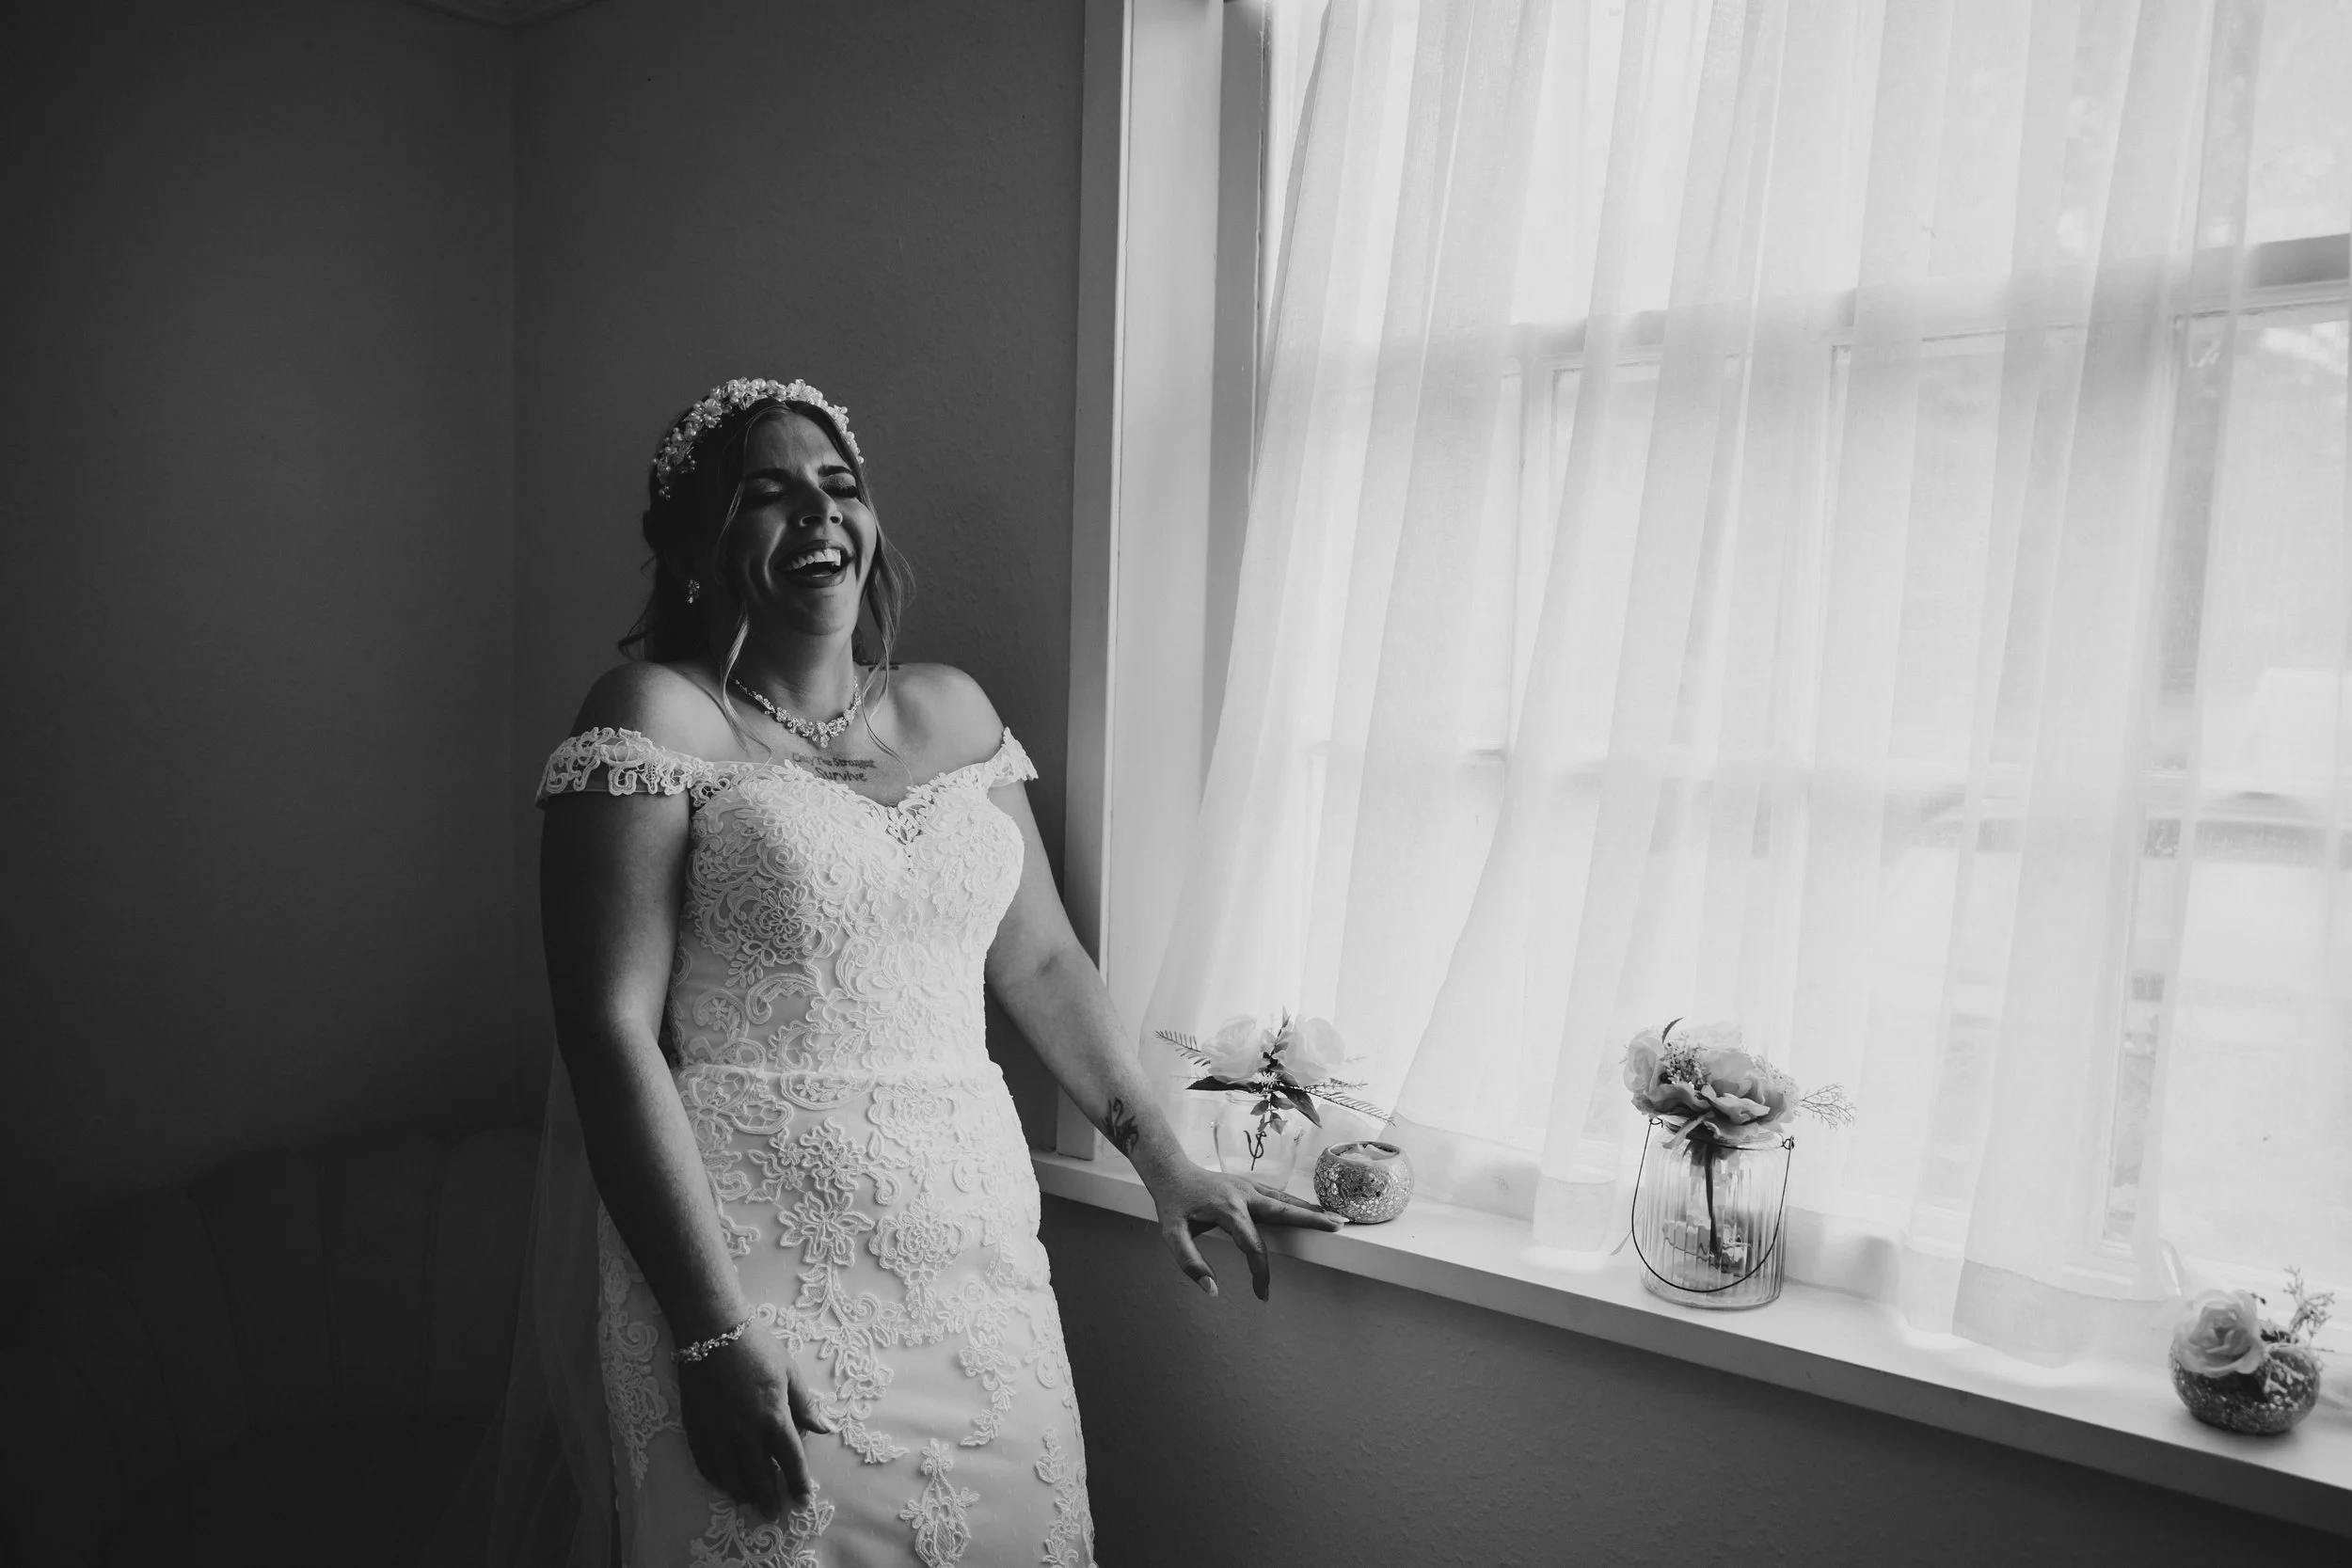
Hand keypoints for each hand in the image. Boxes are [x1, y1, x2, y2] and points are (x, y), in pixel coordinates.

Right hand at [673, 1324, 834, 1518]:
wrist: (711, 1330)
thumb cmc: (756, 1346)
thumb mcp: (789, 1372)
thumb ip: (805, 1405)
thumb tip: (824, 1428)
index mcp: (772, 1417)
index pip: (789, 1460)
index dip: (797, 1483)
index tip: (803, 1499)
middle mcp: (744, 1431)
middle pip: (758, 1476)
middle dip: (768, 1497)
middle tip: (774, 1513)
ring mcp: (717, 1431)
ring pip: (730, 1475)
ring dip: (742, 1492)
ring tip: (750, 1502)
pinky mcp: (696, 1427)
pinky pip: (706, 1462)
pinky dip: (716, 1477)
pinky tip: (723, 1483)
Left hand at [1144, 1160, 1345, 1300]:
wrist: (1171, 1170)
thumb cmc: (1172, 1204)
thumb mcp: (1172, 1235)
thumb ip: (1190, 1264)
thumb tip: (1212, 1290)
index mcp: (1228, 1210)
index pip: (1253, 1246)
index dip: (1260, 1273)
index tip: (1262, 1295)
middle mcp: (1244, 1196)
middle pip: (1284, 1211)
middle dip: (1311, 1221)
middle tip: (1337, 1227)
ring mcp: (1249, 1188)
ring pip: (1285, 1200)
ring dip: (1310, 1211)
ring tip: (1335, 1219)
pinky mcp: (1250, 1186)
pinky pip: (1278, 1196)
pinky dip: (1297, 1204)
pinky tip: (1310, 1211)